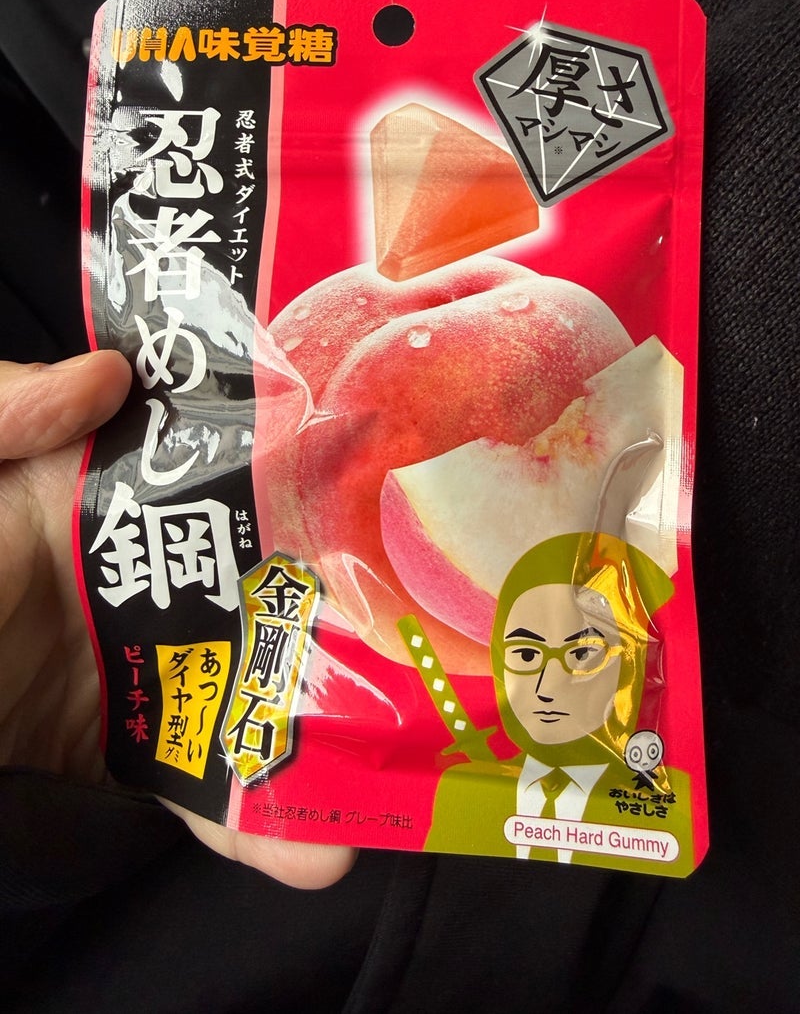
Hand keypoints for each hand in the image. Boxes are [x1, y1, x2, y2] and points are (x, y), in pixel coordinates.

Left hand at [0, 352, 355, 888]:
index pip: (237, 477)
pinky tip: (315, 850)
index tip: (392, 489)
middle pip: (271, 594)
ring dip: (328, 741)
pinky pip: (201, 785)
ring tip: (393, 772)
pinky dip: (256, 824)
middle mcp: (153, 578)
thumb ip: (10, 410)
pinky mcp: (125, 747)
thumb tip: (109, 376)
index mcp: (123, 497)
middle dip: (355, 623)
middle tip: (428, 647)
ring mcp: (147, 667)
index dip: (312, 478)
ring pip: (255, 698)